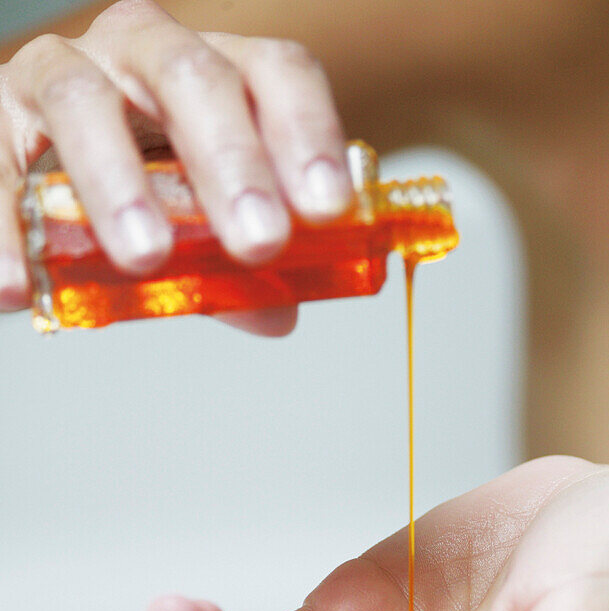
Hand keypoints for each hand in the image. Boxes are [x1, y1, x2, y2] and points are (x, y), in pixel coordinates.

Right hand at [0, 0, 350, 332]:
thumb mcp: (198, 225)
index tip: (328, 207)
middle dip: (231, 160)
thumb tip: (280, 313)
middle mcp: (138, 51)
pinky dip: (4, 229)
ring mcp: (59, 73)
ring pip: (85, 101)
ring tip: (144, 257)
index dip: (307, 132)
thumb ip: (236, 268)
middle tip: (259, 239)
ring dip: (118, 182)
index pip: (274, 73)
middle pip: (193, 78)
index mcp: (211, 70)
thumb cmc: (140, 187)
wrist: (40, 168)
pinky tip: (18, 287)